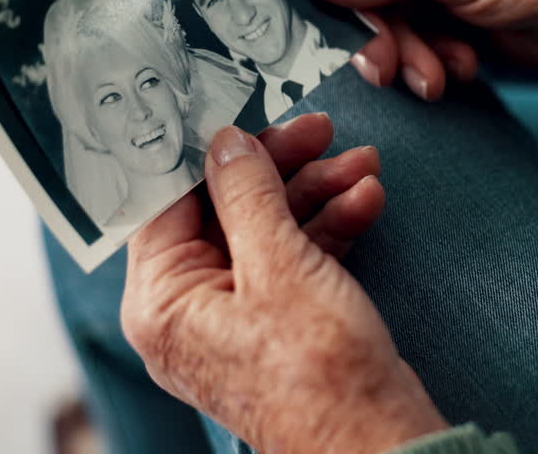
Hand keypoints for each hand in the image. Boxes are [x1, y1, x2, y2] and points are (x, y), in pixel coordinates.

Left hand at [121, 114, 446, 452]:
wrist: (376, 441)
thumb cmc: (318, 376)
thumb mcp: (279, 265)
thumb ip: (247, 194)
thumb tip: (226, 143)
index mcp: (161, 301)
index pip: (170, 202)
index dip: (213, 154)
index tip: (249, 115)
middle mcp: (189, 310)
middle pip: (225, 211)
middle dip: (282, 169)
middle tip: (321, 131)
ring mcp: (237, 318)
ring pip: (268, 231)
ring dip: (317, 194)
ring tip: (363, 167)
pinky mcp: (280, 324)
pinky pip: (294, 260)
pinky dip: (329, 229)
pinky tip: (365, 203)